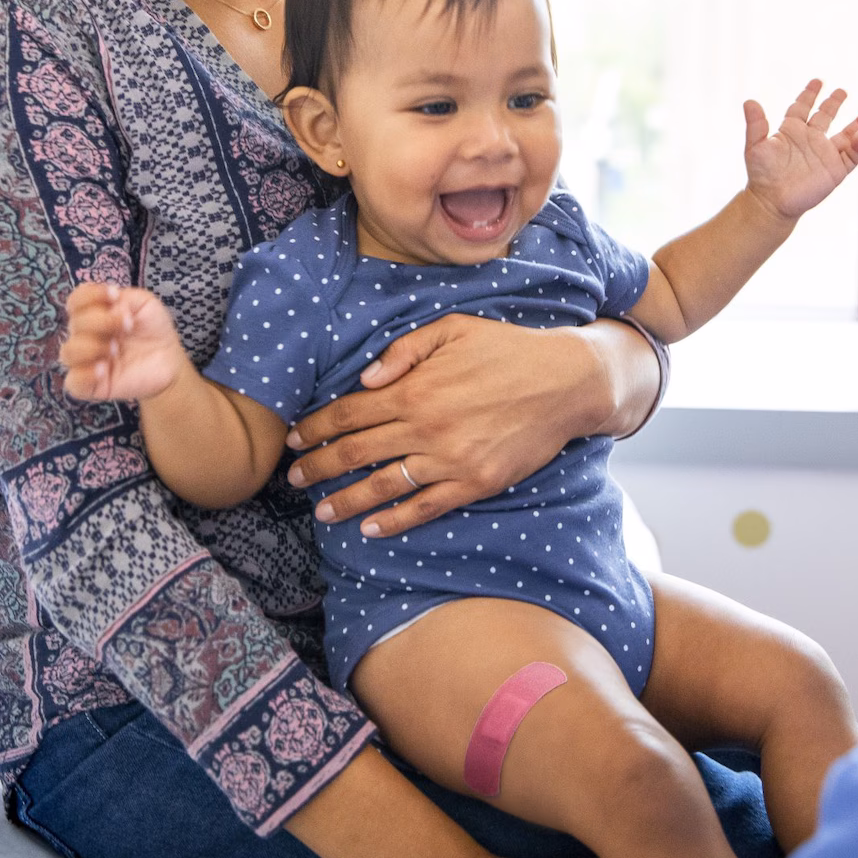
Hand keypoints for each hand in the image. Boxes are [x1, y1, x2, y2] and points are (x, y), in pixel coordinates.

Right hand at [58, 281, 188, 401]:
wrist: (170, 362)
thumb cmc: (153, 330)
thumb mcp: (146, 304)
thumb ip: (127, 298)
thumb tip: (110, 307)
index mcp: (94, 313)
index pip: (76, 300)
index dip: (90, 295)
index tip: (115, 296)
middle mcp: (86, 336)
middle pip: (75, 324)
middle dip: (102, 321)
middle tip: (128, 326)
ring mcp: (86, 362)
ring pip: (68, 352)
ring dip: (92, 346)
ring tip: (116, 349)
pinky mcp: (92, 385)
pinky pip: (73, 382)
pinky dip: (85, 374)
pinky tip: (104, 369)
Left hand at [284, 314, 614, 536]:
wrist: (564, 382)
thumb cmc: (506, 349)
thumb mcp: (452, 329)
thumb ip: (404, 350)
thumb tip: (364, 377)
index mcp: (415, 388)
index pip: (349, 413)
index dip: (315, 427)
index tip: (294, 438)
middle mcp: (425, 427)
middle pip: (356, 452)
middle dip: (318, 465)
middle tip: (293, 477)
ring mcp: (449, 460)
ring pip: (383, 486)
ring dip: (347, 500)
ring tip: (322, 512)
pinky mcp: (473, 483)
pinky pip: (425, 507)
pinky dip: (394, 521)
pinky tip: (371, 529)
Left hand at [742, 80, 857, 220]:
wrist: (771, 202)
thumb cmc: (761, 175)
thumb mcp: (755, 147)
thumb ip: (755, 124)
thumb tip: (749, 101)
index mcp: (792, 131)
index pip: (802, 107)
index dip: (809, 94)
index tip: (817, 81)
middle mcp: (810, 140)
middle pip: (826, 116)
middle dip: (834, 102)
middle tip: (842, 90)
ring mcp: (825, 155)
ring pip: (847, 135)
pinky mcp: (835, 171)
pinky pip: (852, 156)